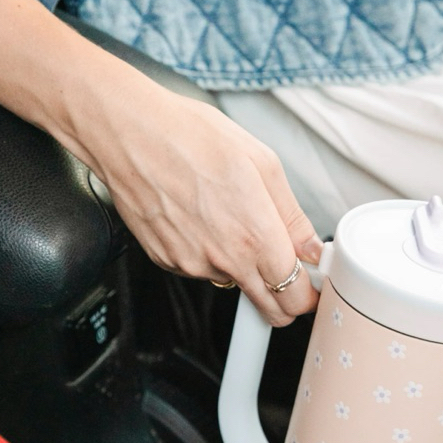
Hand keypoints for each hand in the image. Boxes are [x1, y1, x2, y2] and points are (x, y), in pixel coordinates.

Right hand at [0, 0, 321, 326]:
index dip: (310, 297)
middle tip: (288, 272)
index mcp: (256, 239)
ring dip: (243, 265)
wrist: (128, 133)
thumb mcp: (263, 164)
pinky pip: (202, 268)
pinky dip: (210, 253)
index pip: (296, 298)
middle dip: (284, 298)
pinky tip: (203, 218)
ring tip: (230, 219)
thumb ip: (293, 217)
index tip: (313, 288)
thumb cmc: (190, 137)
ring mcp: (192, 265)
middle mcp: (224, 261)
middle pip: (268, 308)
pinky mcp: (167, 261)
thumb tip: (310, 248)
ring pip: (234, 283)